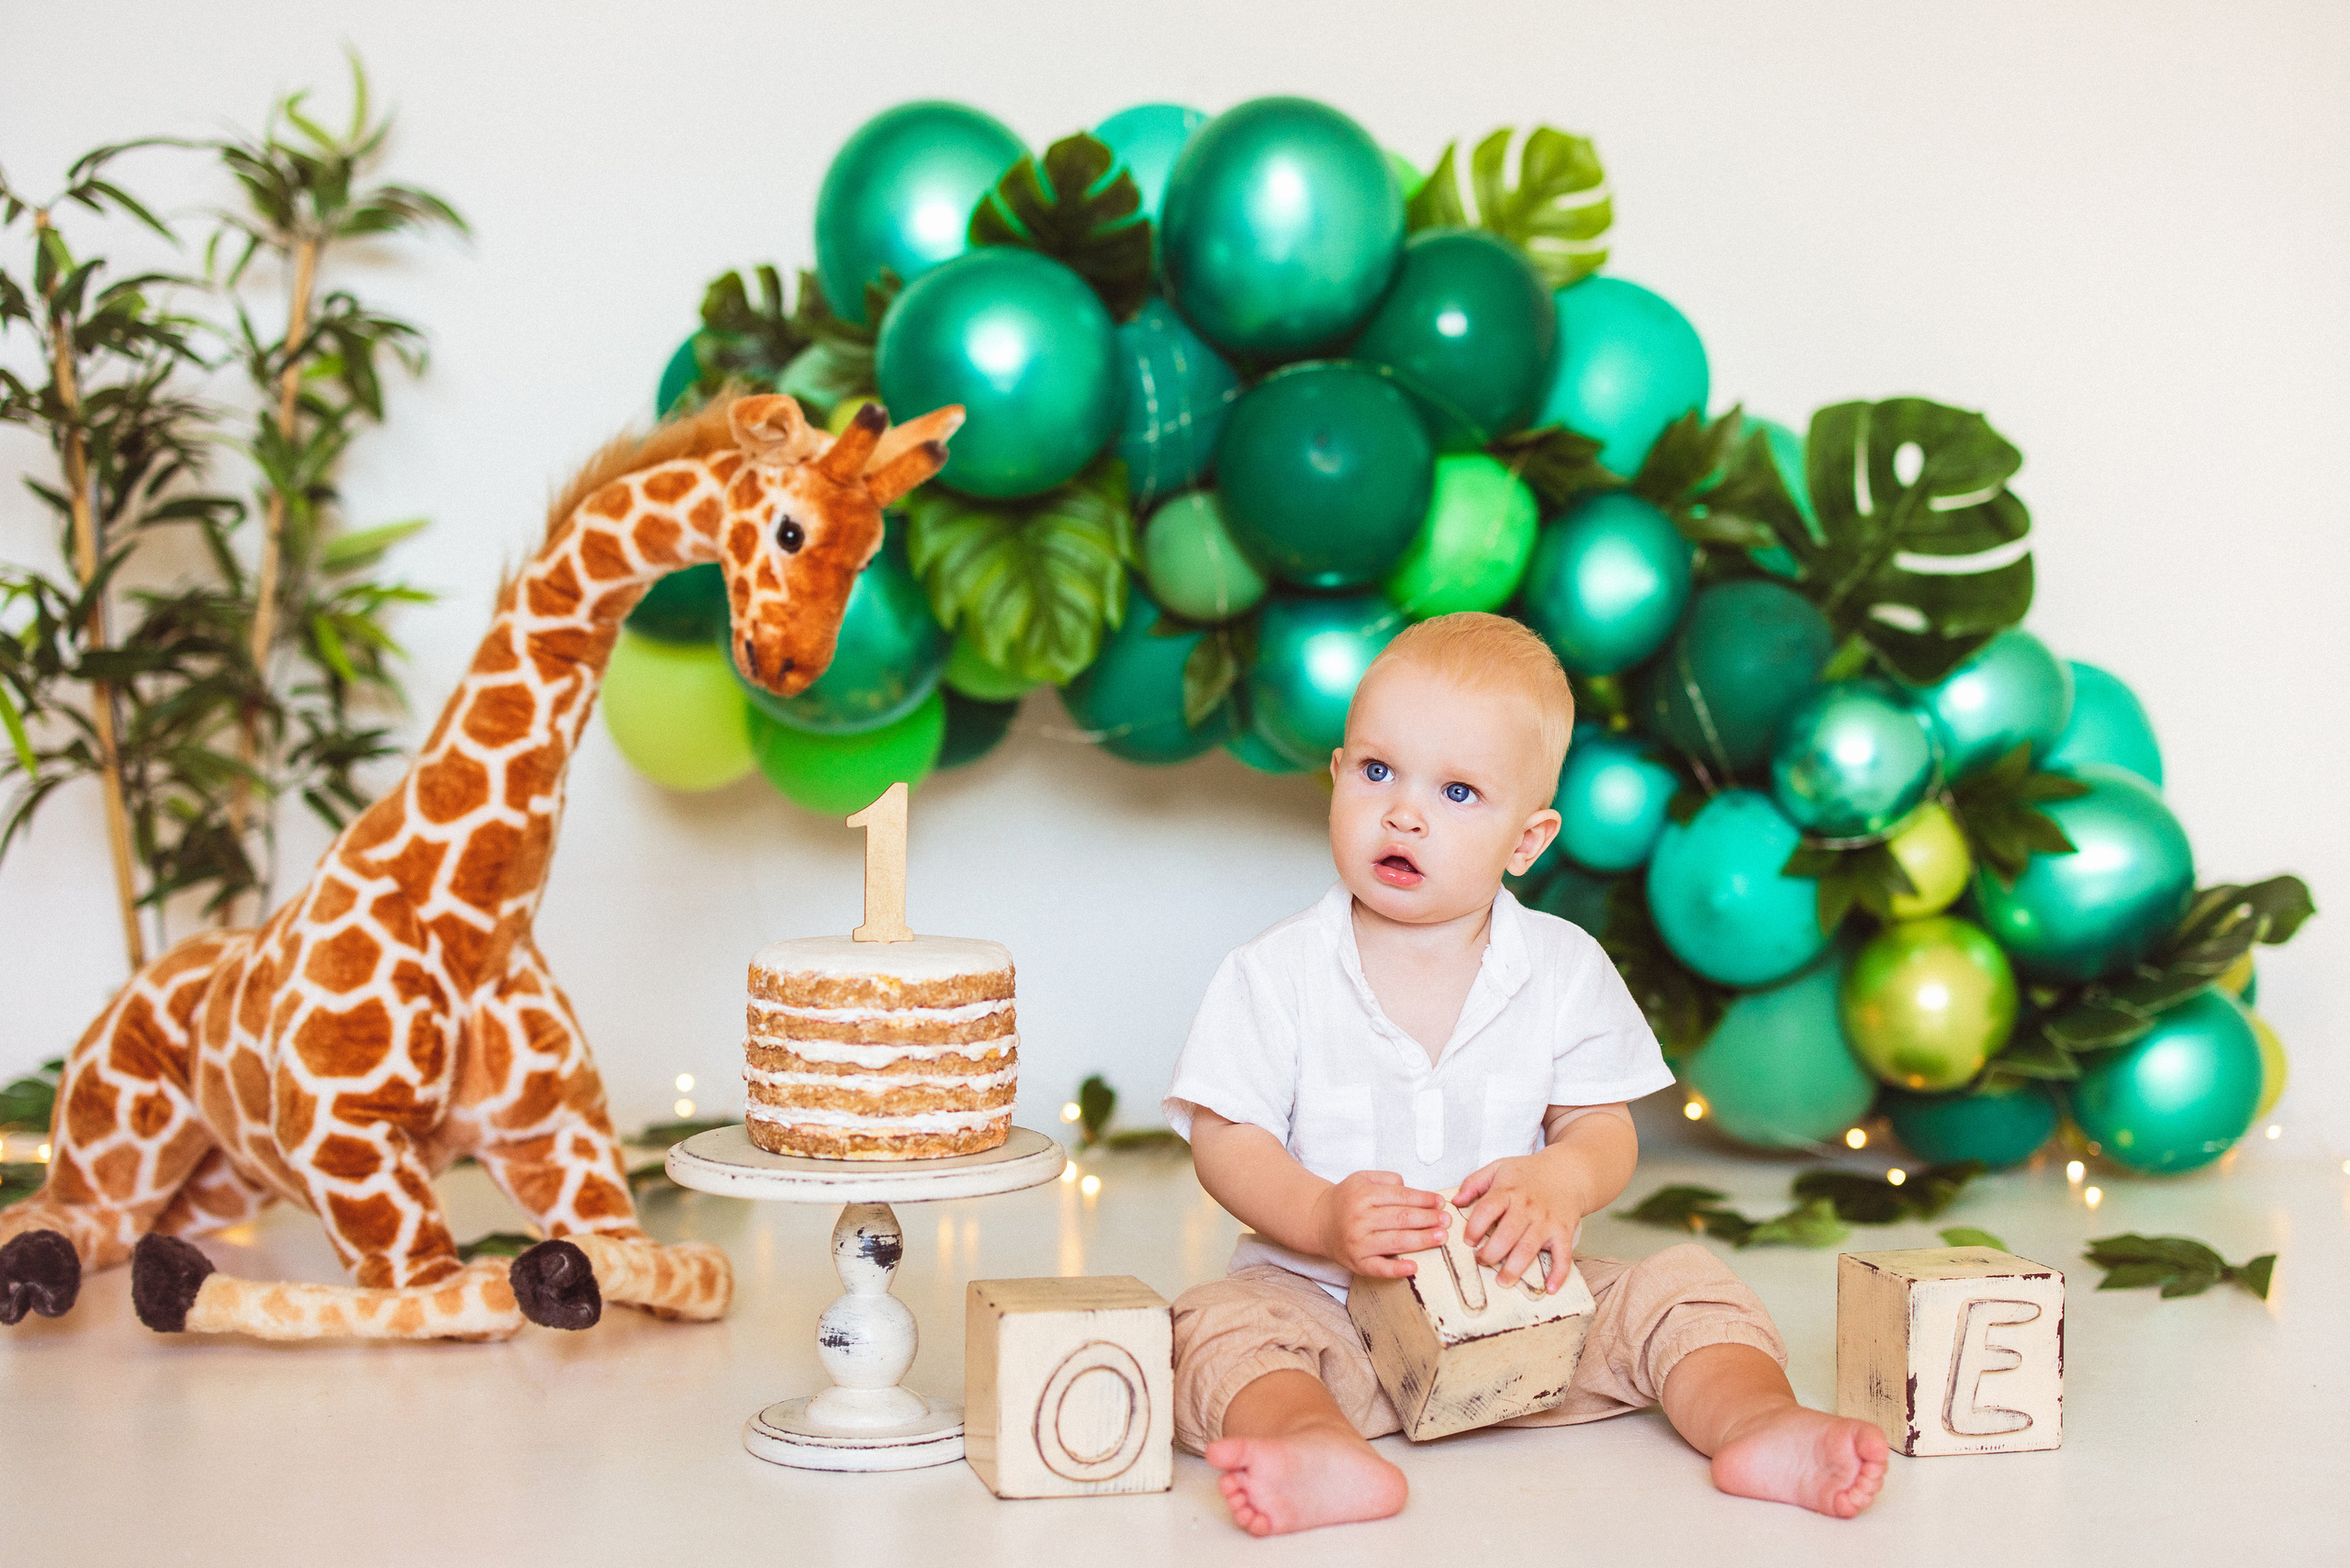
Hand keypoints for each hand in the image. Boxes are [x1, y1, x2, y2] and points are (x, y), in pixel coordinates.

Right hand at [1309, 1171, 1447, 1278]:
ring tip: (1441, 1237)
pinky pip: (1379, 1268)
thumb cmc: (1346, 1200)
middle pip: (1402, 1218)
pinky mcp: (1356, 1263)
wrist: (1319, 1221)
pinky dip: (1397, 1269)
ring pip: (1396, 1241)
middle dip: (1428, 1219)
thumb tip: (1413, 1191)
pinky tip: (1414, 1267)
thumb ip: (1387, 1179)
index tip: (1440, 1202)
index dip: (1423, 1199)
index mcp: (1363, 1195)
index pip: (1401, 1197)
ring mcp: (1358, 1243)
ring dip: (1422, 1240)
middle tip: (1447, 1220)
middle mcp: (1360, 1219)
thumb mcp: (1362, 1179)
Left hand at [1454, 1158, 1578, 1292]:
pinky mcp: (1564, 1232)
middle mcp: (1527, 1207)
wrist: (1567, 1172)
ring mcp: (1547, 1221)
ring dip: (1515, 1268)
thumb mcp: (1498, 1168)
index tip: (1468, 1242)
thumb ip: (1474, 1183)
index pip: (1487, 1210)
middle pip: (1507, 1234)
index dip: (1474, 1228)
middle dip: (1491, 1253)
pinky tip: (1549, 1288)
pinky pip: (1562, 1255)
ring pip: (1529, 1248)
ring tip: (1502, 1281)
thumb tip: (1454, 1202)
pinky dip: (1558, 1274)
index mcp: (1508, 1191)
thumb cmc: (1528, 1173)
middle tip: (1481, 1262)